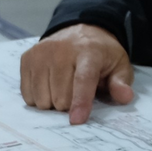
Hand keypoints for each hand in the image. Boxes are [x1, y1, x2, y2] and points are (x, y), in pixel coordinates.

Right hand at [19, 23, 135, 123]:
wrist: (80, 30)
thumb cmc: (100, 55)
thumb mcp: (119, 65)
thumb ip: (121, 83)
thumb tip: (124, 96)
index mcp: (88, 52)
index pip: (82, 79)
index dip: (80, 102)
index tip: (77, 121)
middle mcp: (61, 50)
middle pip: (60, 96)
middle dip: (69, 105)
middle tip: (76, 93)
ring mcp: (41, 53)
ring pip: (42, 99)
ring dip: (53, 102)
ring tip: (63, 89)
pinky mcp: (27, 58)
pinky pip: (28, 95)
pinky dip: (39, 97)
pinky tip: (49, 86)